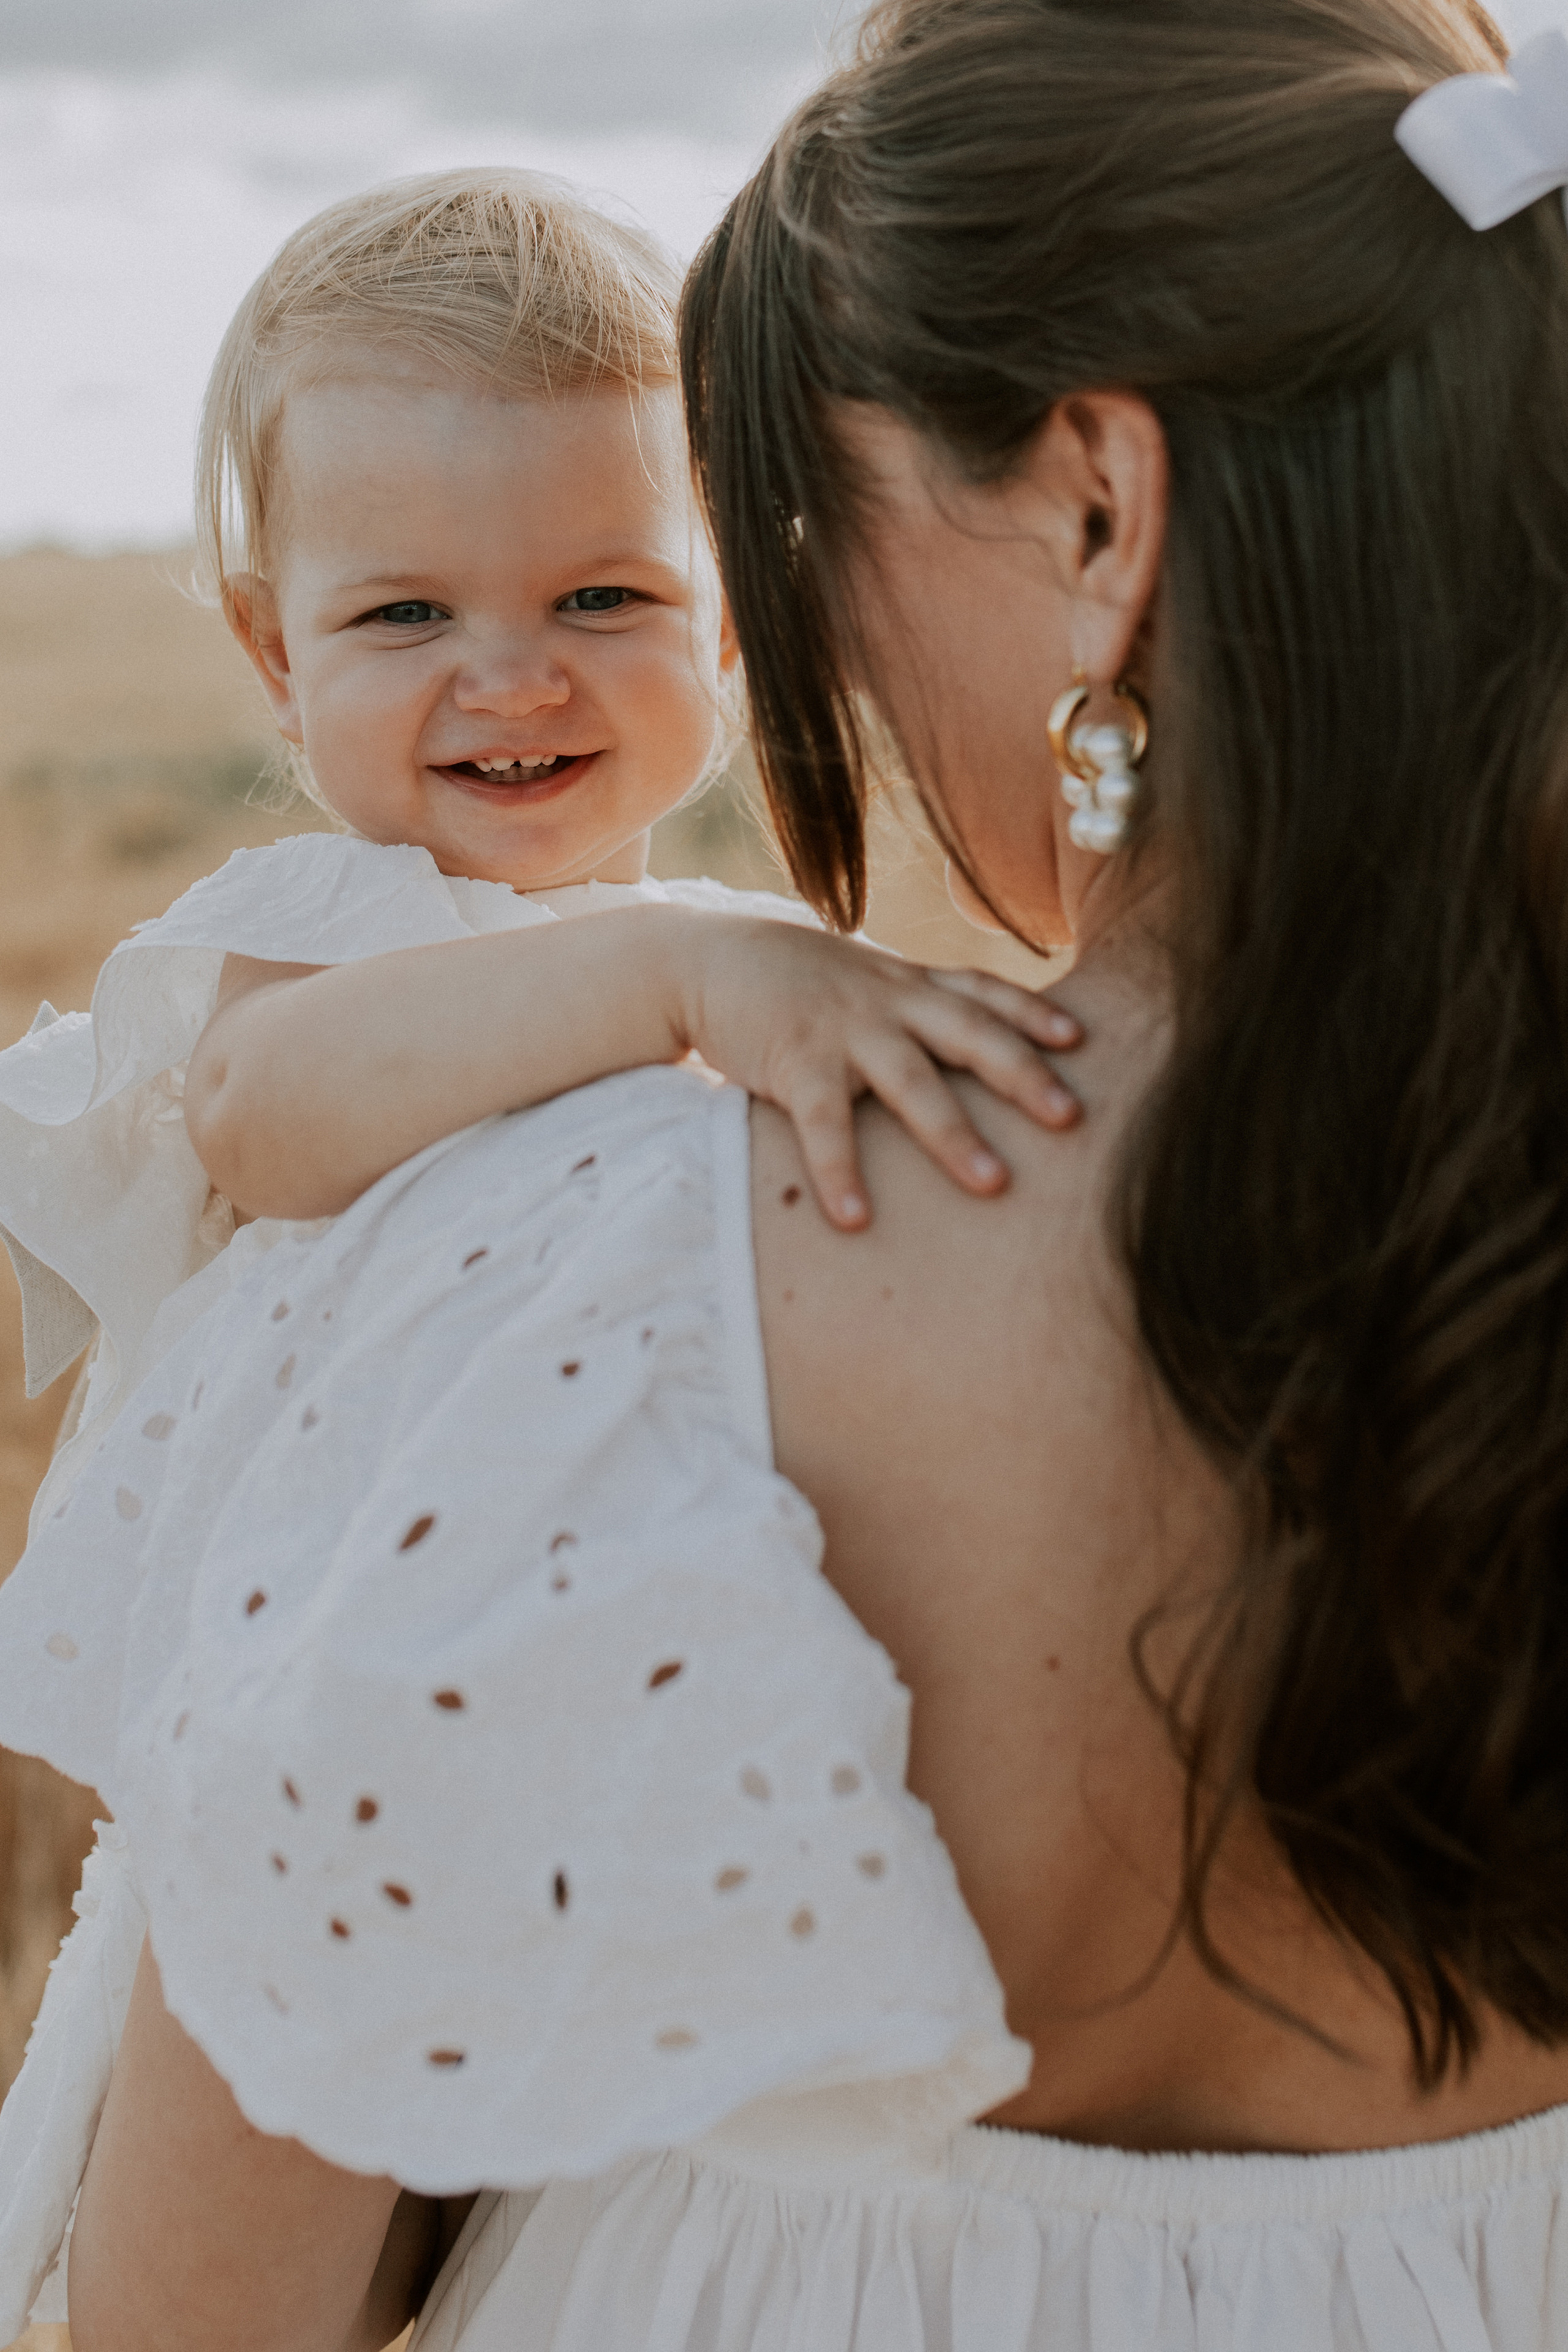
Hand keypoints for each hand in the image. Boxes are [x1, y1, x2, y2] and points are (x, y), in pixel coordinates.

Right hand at [676, 919, 1082, 1228]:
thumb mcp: (866, 980)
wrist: (707, 960)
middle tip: (1073, 1118)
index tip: (1080, 1039)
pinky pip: (823, 1123)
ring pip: (911, 1081)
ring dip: (953, 1134)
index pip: (983, 992)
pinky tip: (856, 1219)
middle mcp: (887, 1001)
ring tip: (993, 1184)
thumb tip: (978, 1043)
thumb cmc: (796, 982)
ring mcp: (843, 1029)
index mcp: (908, 984)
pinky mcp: (794, 1061)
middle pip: (969, 1035)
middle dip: (1023, 1075)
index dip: (1033, 1013)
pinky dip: (839, 1171)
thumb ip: (918, 1005)